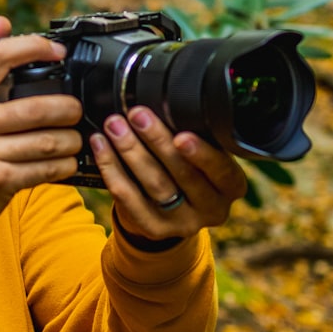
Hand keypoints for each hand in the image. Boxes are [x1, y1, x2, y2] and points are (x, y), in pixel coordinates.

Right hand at [0, 17, 82, 253]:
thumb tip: (3, 22)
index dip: (34, 47)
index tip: (58, 52)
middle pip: (37, 106)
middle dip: (68, 108)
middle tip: (75, 109)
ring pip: (48, 141)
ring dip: (71, 140)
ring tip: (75, 137)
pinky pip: (46, 169)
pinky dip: (64, 165)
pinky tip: (66, 161)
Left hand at [89, 106, 247, 241]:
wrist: (172, 213)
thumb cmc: (189, 170)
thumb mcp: (202, 156)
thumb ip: (193, 138)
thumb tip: (166, 102)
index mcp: (231, 186)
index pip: (220, 170)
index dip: (201, 154)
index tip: (181, 135)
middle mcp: (212, 209)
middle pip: (182, 174)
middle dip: (157, 141)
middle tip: (137, 115)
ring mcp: (182, 223)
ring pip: (154, 185)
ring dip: (131, 151)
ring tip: (114, 126)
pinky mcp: (154, 229)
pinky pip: (128, 198)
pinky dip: (112, 168)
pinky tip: (101, 146)